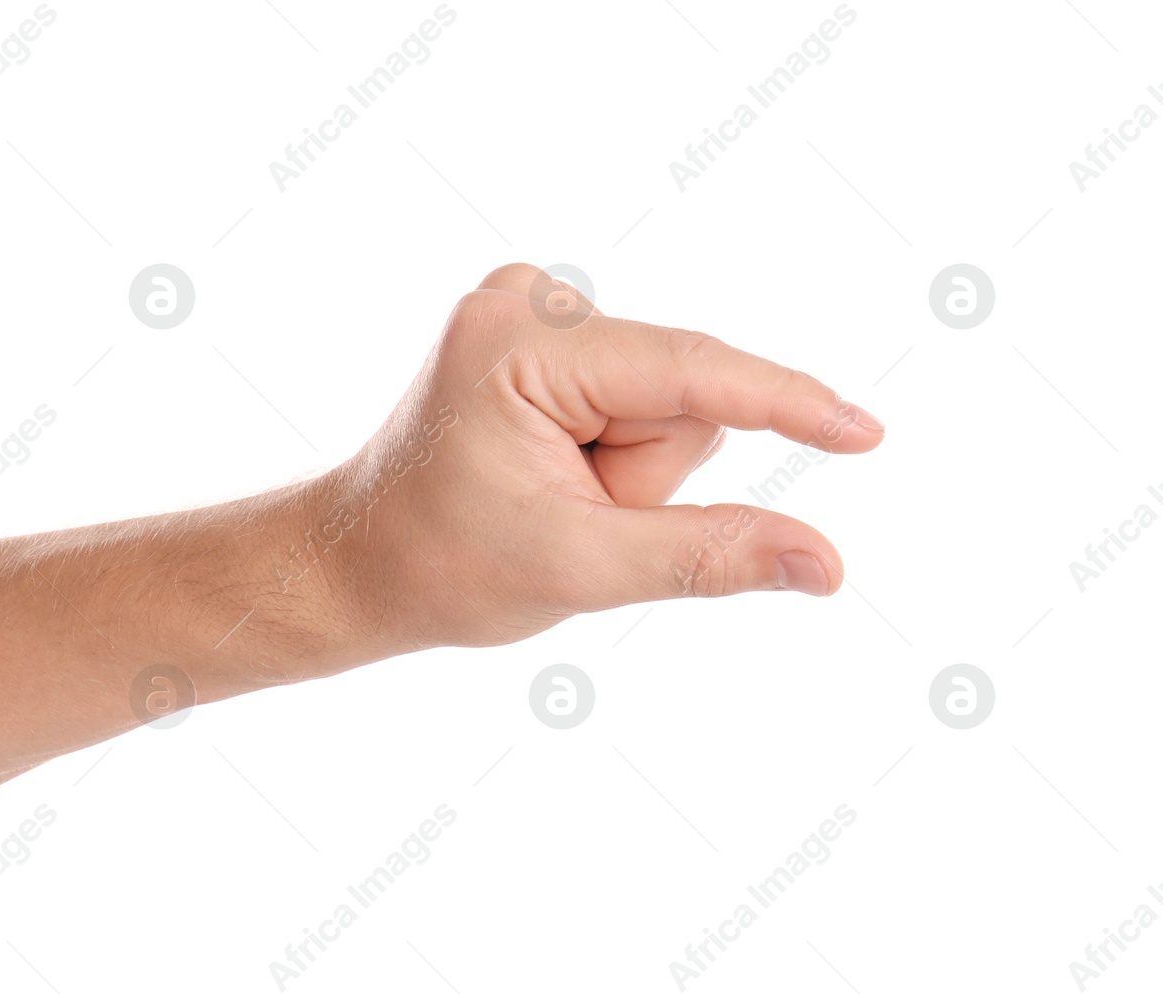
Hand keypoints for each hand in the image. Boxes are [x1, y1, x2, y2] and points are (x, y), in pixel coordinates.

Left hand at [323, 263, 885, 651]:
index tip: (867, 432)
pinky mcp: (547, 336)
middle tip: (565, 518)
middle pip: (681, 394)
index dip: (785, 403)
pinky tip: (551, 477)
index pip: (689, 370)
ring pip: (668, 403)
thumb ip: (706, 555)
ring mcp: (534, 311)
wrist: (358, 565)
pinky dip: (617, 456)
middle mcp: (528, 301)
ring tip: (549, 501)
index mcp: (519, 340)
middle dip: (646, 476)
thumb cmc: (439, 568)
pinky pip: (642, 399)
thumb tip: (826, 562)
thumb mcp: (578, 568)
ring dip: (630, 474)